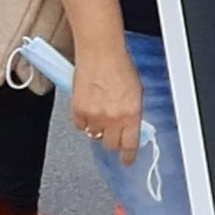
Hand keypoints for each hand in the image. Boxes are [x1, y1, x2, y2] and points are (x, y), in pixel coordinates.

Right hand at [70, 45, 143, 165]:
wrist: (100, 53)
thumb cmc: (120, 67)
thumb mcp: (136, 93)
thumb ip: (133, 114)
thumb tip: (132, 129)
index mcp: (132, 114)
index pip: (130, 145)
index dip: (128, 156)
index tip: (126, 161)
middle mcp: (114, 118)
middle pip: (111, 145)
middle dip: (113, 140)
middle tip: (112, 129)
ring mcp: (95, 116)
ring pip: (94, 135)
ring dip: (98, 128)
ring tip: (100, 110)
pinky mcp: (79, 111)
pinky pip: (80, 126)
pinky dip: (83, 120)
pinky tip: (88, 106)